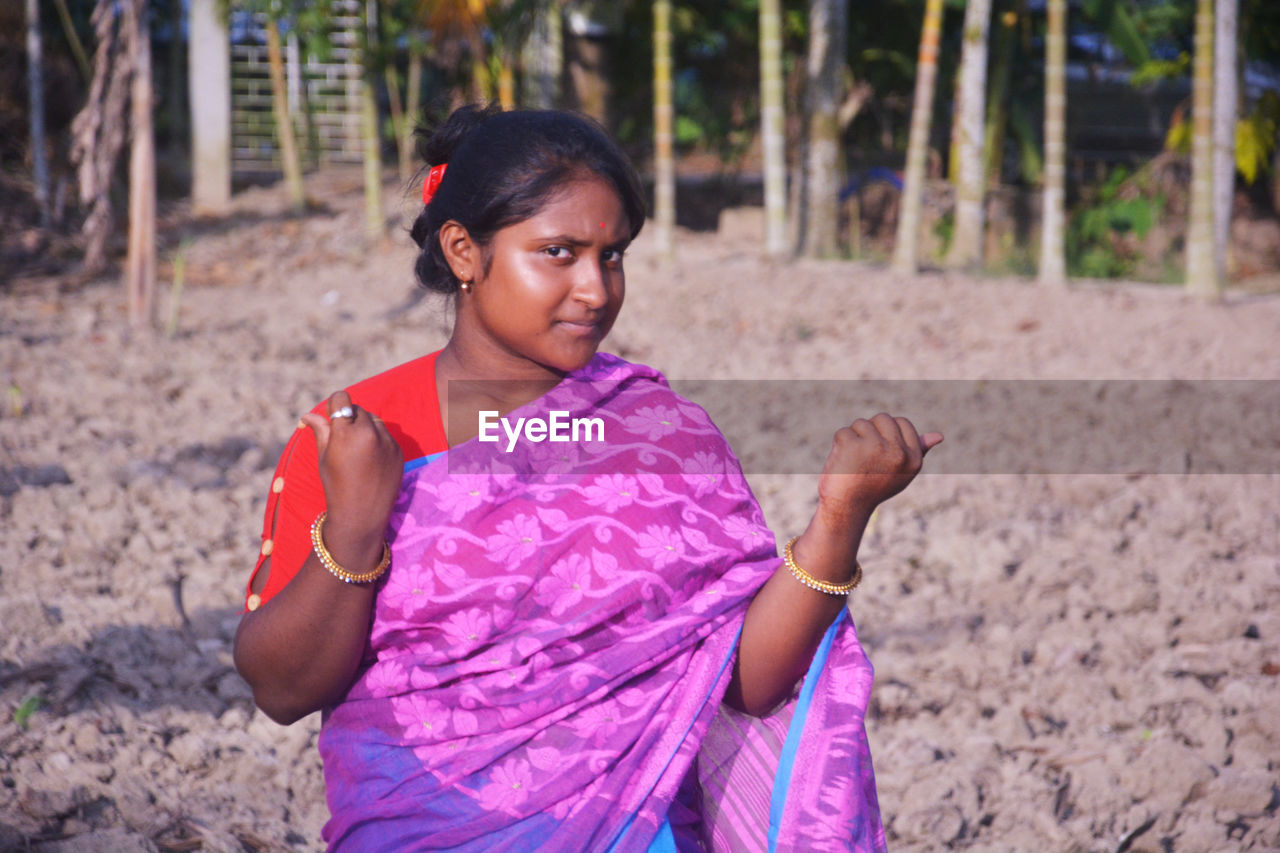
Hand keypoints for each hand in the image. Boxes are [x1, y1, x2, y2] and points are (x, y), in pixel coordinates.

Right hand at [300, 391, 403, 552]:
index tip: (331, 416)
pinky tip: (370, 460)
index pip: (341, 399)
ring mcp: (387, 442)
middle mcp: (370, 433)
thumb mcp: (324, 458)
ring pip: (374, 420)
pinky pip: (386, 435)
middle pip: (358, 410)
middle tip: (342, 438)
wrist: (361, 515)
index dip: (335, 406)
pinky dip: (378, 441)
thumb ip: (320, 431)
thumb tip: (308, 415)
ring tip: (357, 451)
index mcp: (346, 432)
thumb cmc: (335, 486)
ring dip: (365, 427)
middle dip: (349, 419)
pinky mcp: (399, 451)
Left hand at [816, 413, 941, 521]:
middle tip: (864, 457)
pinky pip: (843, 432)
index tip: (878, 451)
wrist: (847, 508)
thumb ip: (918, 451)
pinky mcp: (853, 445)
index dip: (886, 432)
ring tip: (853, 461)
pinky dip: (838, 445)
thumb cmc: (873, 488)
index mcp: (914, 458)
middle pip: (882, 418)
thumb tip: (939, 436)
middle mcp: (898, 453)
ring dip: (852, 438)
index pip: (902, 422)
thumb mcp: (901, 472)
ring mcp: (876, 447)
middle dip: (869, 432)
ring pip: (861, 423)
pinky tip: (841, 462)